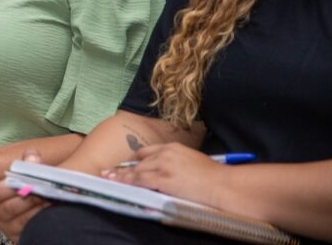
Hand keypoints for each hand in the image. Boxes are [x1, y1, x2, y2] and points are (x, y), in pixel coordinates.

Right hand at [0, 149, 49, 240]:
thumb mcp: (23, 173)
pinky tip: (54, 212)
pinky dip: (43, 221)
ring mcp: (8, 228)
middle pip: (11, 207)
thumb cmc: (25, 186)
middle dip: (30, 198)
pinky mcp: (20, 237)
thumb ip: (27, 163)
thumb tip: (32, 156)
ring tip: (53, 199)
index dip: (12, 186)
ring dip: (38, 209)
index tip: (29, 180)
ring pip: (23, 220)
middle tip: (46, 190)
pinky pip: (32, 230)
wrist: (33, 205)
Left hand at [102, 143, 225, 207]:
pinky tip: (120, 184)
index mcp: (173, 147)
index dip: (135, 159)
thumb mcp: (192, 161)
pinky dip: (128, 182)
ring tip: (109, 178)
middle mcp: (165, 153)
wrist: (222, 185)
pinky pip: (141, 180)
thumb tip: (169, 173)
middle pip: (139, 160)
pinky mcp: (163, 178)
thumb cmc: (214, 177)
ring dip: (122, 176)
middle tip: (110, 172)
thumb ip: (177, 164)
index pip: (148, 152)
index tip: (126, 164)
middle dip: (125, 168)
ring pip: (137, 170)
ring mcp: (163, 165)